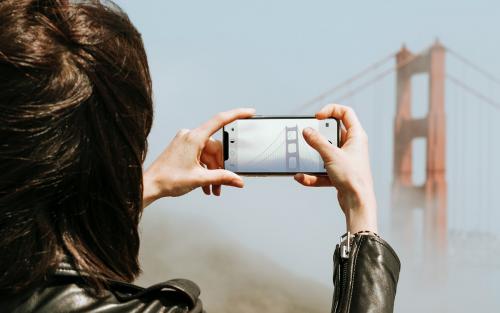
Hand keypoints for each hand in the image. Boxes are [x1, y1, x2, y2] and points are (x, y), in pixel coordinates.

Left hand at [142, 108, 255, 206]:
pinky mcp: (182, 149)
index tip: (249, 112)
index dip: (237, 114)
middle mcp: (189, 136)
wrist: (149, 185)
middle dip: (221, 167)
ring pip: (208, 155)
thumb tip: (237, 180)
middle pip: (215, 148)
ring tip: (213, 189)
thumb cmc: (167, 179)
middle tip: (223, 184)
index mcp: (194, 137)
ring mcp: (185, 142)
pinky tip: (205, 185)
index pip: (220, 120)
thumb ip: (222, 178)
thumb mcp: (200, 179)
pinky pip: (200, 157)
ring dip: (212, 172)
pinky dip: (205, 170)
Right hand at [294, 104, 376, 232]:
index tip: (317, 117)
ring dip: (313, 155)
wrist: (358, 203)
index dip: (330, 110)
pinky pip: (322, 169)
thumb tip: (307, 131)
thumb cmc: (352, 177)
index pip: (345, 113)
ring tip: (302, 157)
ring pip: (325, 151)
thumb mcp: (331, 155)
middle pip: (333, 132)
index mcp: (356, 136)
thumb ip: (317, 141)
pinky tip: (302, 177)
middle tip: (309, 136)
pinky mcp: (339, 172)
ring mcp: (345, 159)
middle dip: (318, 135)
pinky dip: (312, 173)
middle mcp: (352, 146)